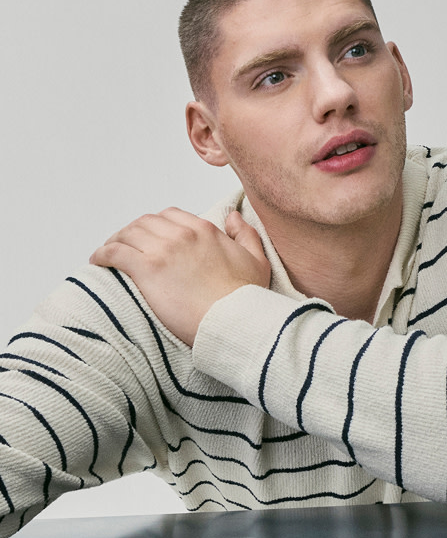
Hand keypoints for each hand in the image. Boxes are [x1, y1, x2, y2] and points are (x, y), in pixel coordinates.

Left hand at [90, 208, 270, 345]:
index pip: (171, 216)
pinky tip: (99, 261)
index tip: (150, 236)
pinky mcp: (147, 269)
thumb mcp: (256, 260)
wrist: (234, 320)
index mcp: (204, 230)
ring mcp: (163, 250)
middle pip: (145, 222)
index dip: (156, 225)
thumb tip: (233, 216)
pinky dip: (103, 254)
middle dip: (132, 231)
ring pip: (128, 234)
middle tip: (125, 245)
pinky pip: (115, 252)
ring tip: (108, 253)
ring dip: (115, 241)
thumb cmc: (245, 299)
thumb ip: (245, 234)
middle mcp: (182, 234)